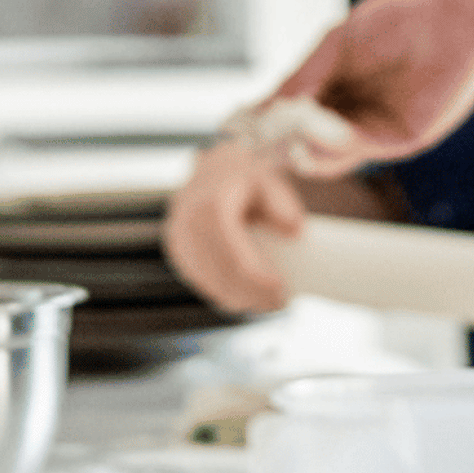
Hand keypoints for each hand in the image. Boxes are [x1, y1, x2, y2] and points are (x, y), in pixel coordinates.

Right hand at [163, 138, 307, 312]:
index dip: (256, 279)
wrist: (214, 169)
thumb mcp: (269, 183)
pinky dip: (221, 292)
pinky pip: (198, 279)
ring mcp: (177, 239)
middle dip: (250, 294)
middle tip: (281, 303)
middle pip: (219, 273)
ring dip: (236, 297)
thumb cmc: (247, 178)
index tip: (281, 291)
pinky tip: (244, 300)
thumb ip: (283, 205)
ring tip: (268, 303)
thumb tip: (295, 231)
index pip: (232, 255)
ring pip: (206, 281)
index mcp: (208, 206)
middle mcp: (185, 224)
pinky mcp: (177, 251)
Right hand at [270, 0, 473, 176]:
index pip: (287, 123)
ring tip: (284, 131)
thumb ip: (298, 80)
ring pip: (327, 158)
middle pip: (301, 148)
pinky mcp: (403, 139)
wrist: (452, 15)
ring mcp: (375, 131)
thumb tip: (256, 110)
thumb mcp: (333, 47)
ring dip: (301, 148)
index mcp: (331, 95)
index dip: (262, 128)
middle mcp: (351, 119)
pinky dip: (333, 143)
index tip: (236, 128)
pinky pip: (360, 149)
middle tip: (254, 139)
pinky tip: (314, 127)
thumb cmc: (395, 21)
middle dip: (276, 146)